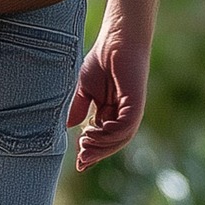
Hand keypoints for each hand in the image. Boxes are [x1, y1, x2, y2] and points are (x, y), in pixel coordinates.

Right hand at [68, 28, 149, 170]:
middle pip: (112, 143)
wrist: (116, 40)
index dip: (91, 152)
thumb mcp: (85, 89)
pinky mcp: (135, 103)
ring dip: (102, 145)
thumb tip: (69, 127)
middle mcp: (124, 114)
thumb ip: (79, 108)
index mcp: (112, 112)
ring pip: (119, 138)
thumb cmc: (102, 59)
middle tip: (81, 160)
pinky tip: (94, 130)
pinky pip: (125, 126)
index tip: (78, 164)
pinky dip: (110, 133)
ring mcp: (131, 109)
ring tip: (85, 143)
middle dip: (96, 154)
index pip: (103, 138)